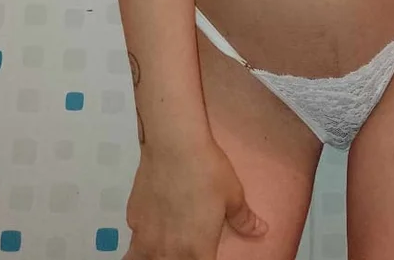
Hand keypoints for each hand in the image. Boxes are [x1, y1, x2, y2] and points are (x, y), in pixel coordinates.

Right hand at [123, 144, 267, 258]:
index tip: (207, 254)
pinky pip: (135, 239)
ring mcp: (146, 237)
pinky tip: (150, 224)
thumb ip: (244, 219)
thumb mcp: (233, 194)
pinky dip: (142, 239)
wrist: (174, 144)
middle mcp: (168, 251)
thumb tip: (260, 230)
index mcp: (196, 251)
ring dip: (154, 257)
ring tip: (160, 248)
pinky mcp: (133, 219)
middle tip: (187, 249)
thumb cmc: (207, 170)